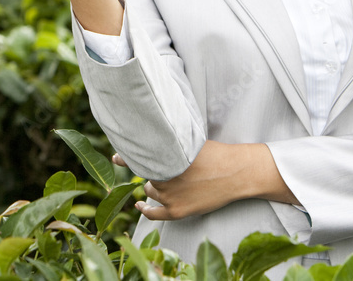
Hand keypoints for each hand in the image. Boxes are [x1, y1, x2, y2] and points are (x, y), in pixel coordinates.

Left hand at [113, 141, 297, 220]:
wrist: (235, 173)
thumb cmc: (214, 154)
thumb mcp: (189, 143)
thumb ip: (168, 144)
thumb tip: (147, 138)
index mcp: (167, 159)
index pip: (138, 159)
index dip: (126, 157)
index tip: (116, 156)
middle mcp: (164, 178)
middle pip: (145, 174)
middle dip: (145, 169)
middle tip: (144, 163)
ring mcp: (170, 196)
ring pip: (150, 190)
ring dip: (153, 185)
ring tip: (168, 177)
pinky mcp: (177, 211)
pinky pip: (154, 214)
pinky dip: (145, 210)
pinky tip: (139, 205)